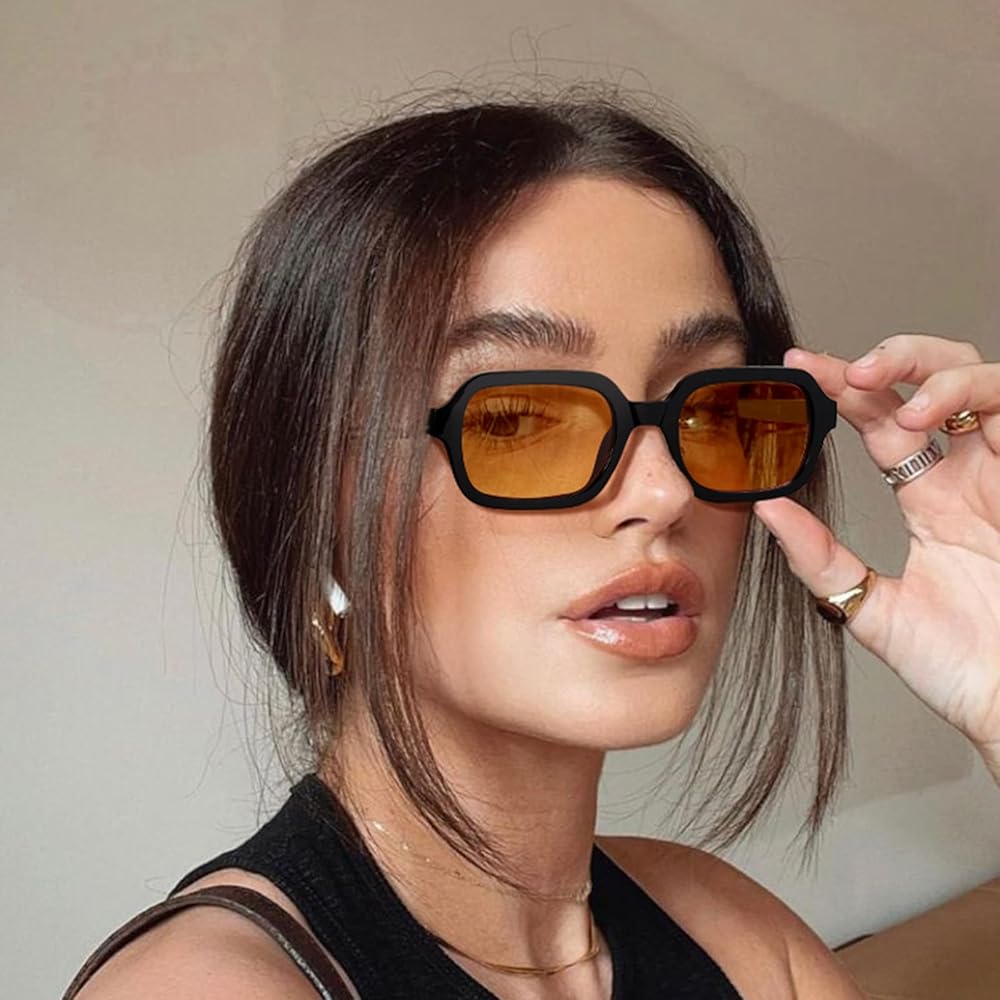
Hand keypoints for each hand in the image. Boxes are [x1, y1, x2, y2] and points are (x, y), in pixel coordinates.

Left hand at [751, 334, 999, 780]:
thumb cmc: (966, 667)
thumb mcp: (874, 608)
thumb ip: (821, 559)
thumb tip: (766, 508)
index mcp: (931, 499)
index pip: (881, 423)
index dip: (841, 390)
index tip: (796, 371)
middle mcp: (970, 475)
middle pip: (931, 382)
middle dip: (887, 359)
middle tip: (837, 371)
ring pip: (979, 379)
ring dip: (927, 371)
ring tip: (882, 397)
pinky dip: (972, 392)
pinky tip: (926, 416)